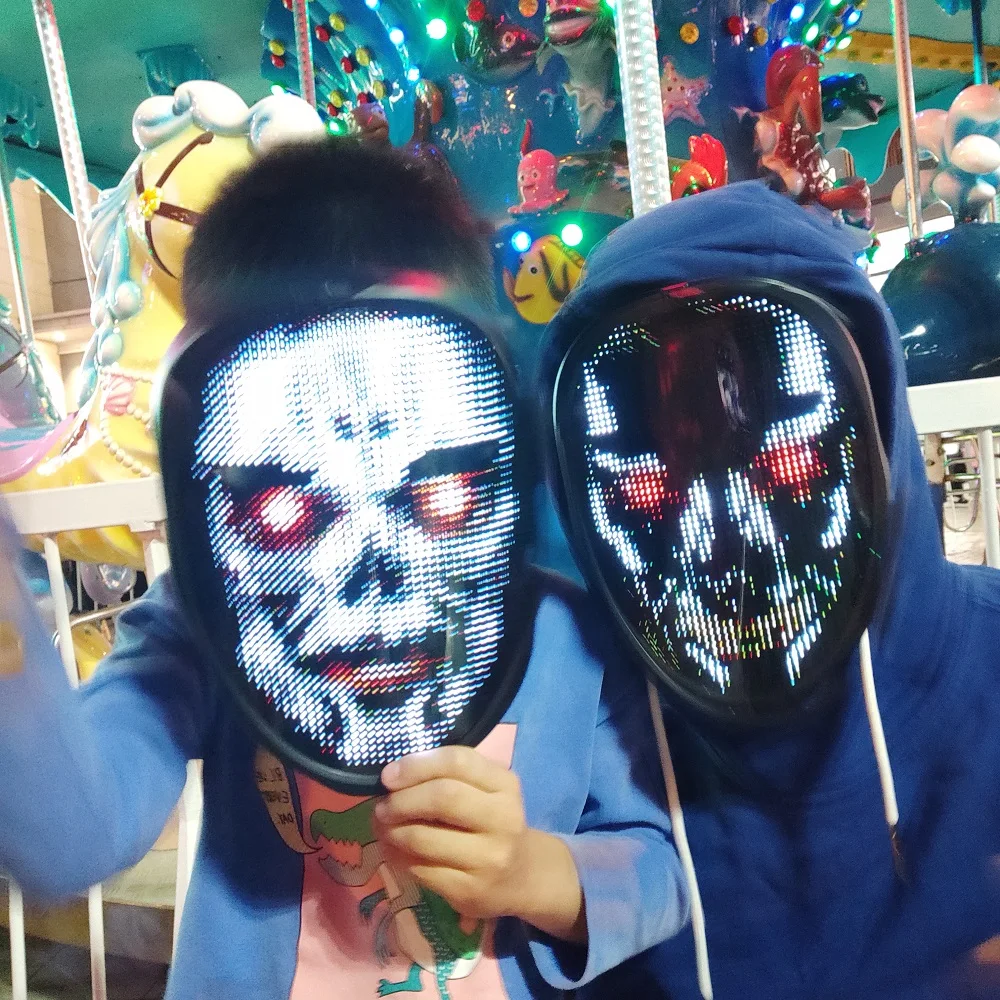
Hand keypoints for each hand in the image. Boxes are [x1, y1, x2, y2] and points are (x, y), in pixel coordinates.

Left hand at [374, 746, 585, 942]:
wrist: (521, 876)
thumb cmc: (493, 821)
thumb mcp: (486, 789)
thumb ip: (450, 775)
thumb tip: (394, 775)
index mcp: (505, 785)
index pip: (457, 762)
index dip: (416, 765)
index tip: (389, 775)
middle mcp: (503, 819)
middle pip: (442, 797)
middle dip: (402, 799)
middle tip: (383, 805)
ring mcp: (488, 858)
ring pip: (424, 838)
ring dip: (392, 830)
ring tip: (382, 826)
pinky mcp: (469, 890)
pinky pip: (420, 869)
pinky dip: (396, 856)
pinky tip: (392, 849)